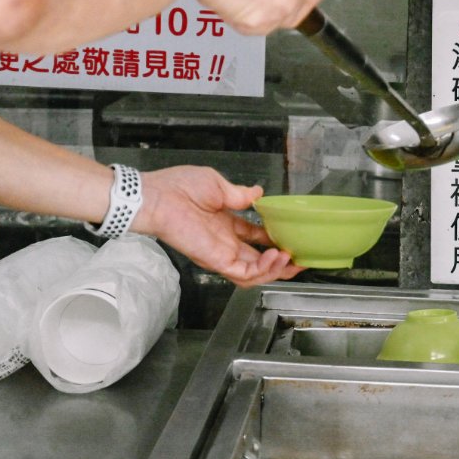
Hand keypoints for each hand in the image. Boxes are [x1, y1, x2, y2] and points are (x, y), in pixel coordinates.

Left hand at [133, 165, 304, 287]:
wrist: (159, 197)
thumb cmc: (179, 187)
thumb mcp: (217, 185)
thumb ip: (239, 194)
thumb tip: (258, 193)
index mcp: (225, 224)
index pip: (255, 237)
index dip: (274, 239)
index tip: (290, 236)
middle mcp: (225, 242)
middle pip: (258, 260)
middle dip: (281, 263)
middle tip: (299, 259)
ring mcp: (221, 254)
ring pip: (255, 273)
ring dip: (276, 269)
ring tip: (291, 259)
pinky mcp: (217, 261)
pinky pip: (245, 273)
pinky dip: (264, 268)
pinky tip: (276, 256)